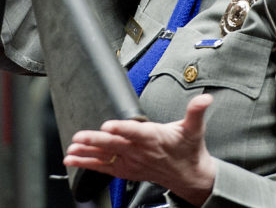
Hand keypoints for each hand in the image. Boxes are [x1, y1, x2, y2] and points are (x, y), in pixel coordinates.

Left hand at [63, 93, 217, 205]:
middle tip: (79, 137)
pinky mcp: (125, 170)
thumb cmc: (188, 150)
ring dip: (86, 154)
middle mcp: (140, 151)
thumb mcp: (194, 129)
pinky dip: (87, 164)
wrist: (189, 176)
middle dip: (95, 141)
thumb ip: (196, 111)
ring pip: (105, 158)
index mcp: (154, 138)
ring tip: (70, 151)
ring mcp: (131, 162)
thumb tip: (205, 99)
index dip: (122, 129)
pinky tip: (72, 160)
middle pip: (114, 145)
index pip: (136, 133)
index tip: (108, 125)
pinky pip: (103, 168)